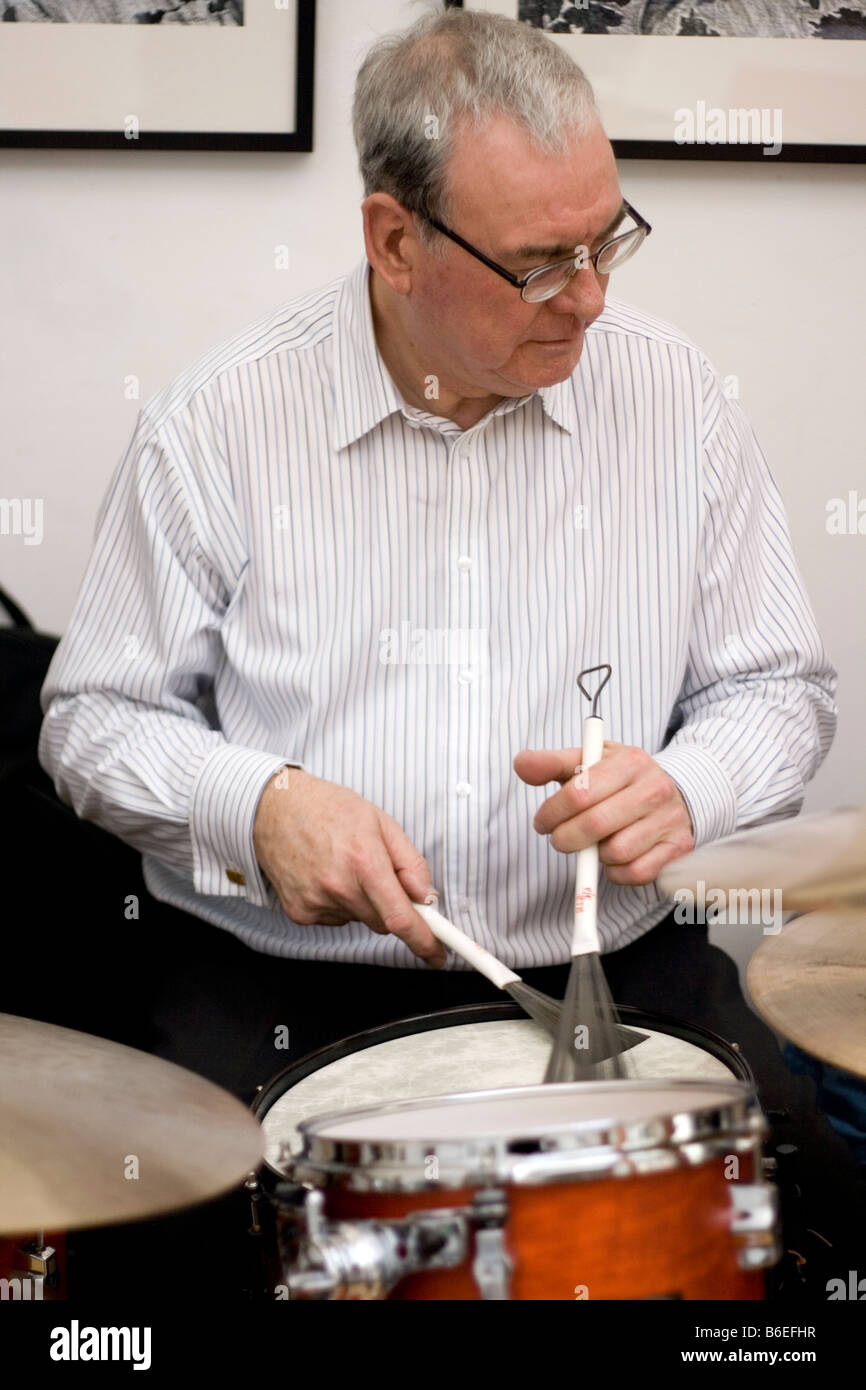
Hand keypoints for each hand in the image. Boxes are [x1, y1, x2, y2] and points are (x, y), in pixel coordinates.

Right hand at [252, 768, 445, 965]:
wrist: (274, 809)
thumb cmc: (329, 810)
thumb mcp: (381, 823)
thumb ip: (410, 863)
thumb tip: (427, 898)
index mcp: (365, 862)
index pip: (400, 918)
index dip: (424, 942)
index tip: (437, 955)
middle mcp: (339, 887)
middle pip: (384, 922)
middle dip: (391, 906)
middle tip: (379, 873)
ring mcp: (316, 903)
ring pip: (360, 919)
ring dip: (362, 902)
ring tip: (344, 865)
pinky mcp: (300, 913)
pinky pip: (336, 919)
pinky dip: (339, 903)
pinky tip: (325, 875)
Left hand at [513, 742, 694, 885]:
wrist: (678, 792)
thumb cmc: (621, 779)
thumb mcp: (590, 761)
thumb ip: (552, 763)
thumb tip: (521, 764)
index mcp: (630, 761)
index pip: (580, 791)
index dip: (552, 812)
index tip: (542, 822)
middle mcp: (654, 788)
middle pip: (596, 825)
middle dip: (566, 838)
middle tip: (559, 839)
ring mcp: (669, 820)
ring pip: (616, 852)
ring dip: (594, 854)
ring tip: (594, 843)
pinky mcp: (678, 849)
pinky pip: (635, 873)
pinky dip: (615, 872)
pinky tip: (613, 857)